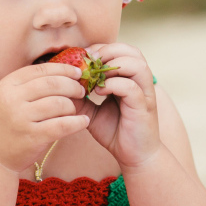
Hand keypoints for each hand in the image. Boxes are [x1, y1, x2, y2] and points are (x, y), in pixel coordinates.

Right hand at [0, 63, 88, 174]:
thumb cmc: (5, 126)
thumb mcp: (7, 99)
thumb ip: (28, 86)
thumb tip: (62, 72)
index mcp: (6, 85)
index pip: (40, 70)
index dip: (63, 69)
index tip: (78, 72)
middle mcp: (11, 99)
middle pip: (52, 84)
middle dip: (72, 86)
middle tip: (81, 91)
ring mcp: (21, 118)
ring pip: (59, 103)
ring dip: (73, 106)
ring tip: (76, 110)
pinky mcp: (32, 137)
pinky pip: (63, 125)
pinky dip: (77, 122)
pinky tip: (84, 122)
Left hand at [77, 43, 162, 169]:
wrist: (134, 157)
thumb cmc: (116, 132)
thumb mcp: (92, 111)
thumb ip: (81, 97)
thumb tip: (61, 85)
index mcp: (130, 78)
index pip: (121, 50)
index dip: (101, 49)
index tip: (83, 59)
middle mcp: (140, 81)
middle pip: (131, 50)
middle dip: (107, 52)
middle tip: (88, 64)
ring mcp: (145, 92)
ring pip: (136, 63)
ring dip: (113, 65)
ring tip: (95, 77)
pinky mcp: (144, 106)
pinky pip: (131, 86)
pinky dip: (113, 84)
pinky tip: (99, 92)